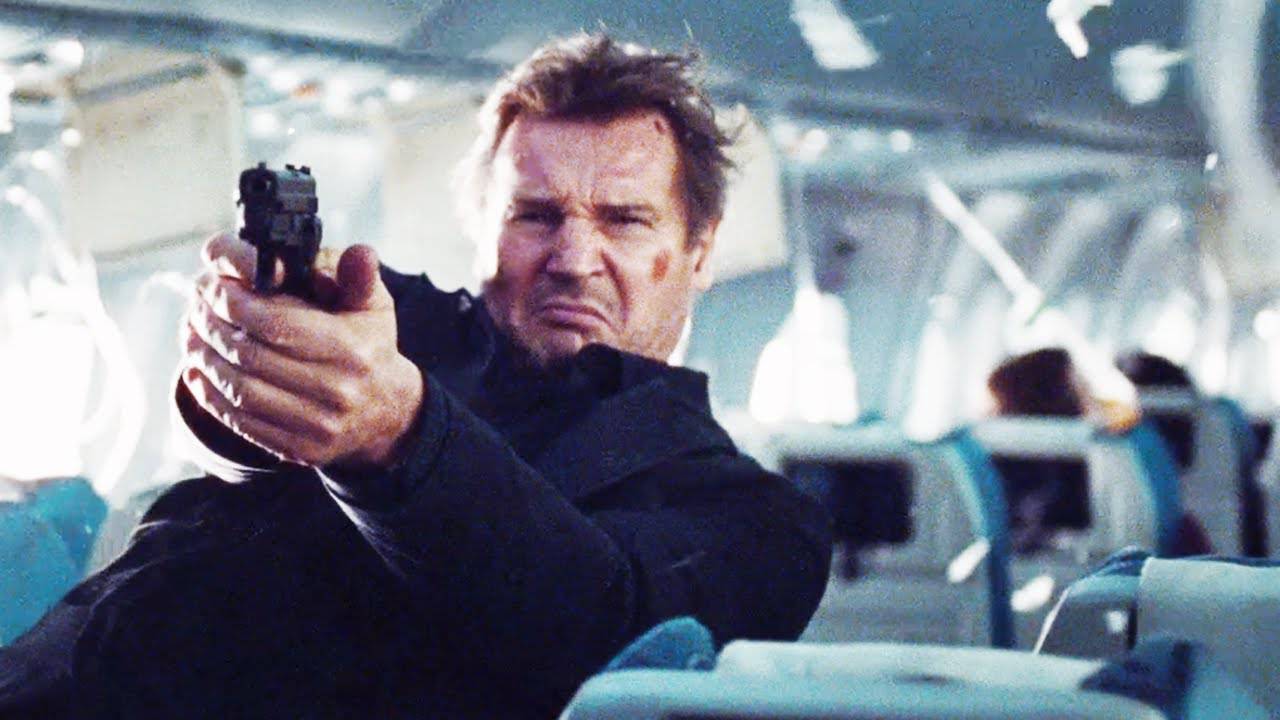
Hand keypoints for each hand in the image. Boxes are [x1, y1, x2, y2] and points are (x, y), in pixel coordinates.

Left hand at [180, 233, 423, 468]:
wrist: (386, 412)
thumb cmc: (369, 346)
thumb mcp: (373, 304)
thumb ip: (359, 275)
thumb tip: (359, 253)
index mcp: (352, 349)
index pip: (276, 323)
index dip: (234, 302)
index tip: (211, 283)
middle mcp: (337, 391)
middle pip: (251, 356)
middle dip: (212, 325)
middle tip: (195, 305)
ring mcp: (318, 426)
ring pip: (240, 391)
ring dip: (205, 359)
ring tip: (191, 333)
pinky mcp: (300, 451)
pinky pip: (242, 422)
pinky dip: (210, 395)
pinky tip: (198, 371)